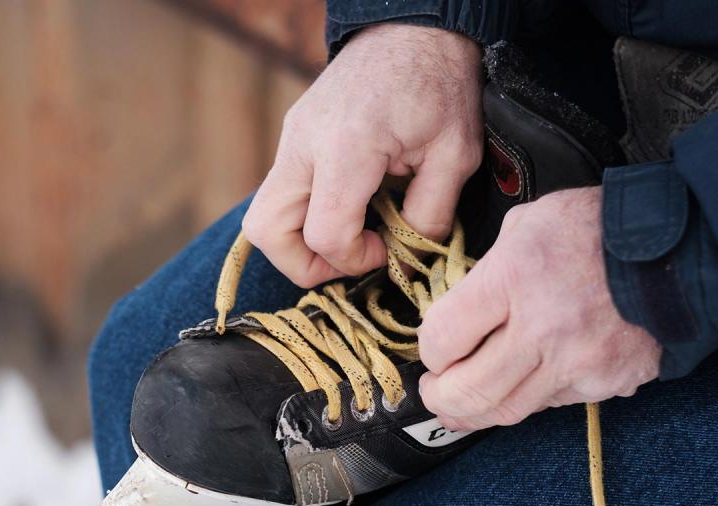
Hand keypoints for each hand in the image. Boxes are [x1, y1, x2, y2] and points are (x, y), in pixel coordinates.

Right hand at [242, 24, 482, 288]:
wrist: (413, 28)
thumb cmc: (439, 85)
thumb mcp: (455, 156)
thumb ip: (429, 218)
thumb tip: (404, 265)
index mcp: (347, 149)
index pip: (323, 235)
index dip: (353, 260)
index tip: (385, 249)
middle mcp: (304, 145)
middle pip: (266, 232)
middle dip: (304, 264)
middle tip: (349, 257)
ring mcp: (290, 140)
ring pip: (263, 217)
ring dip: (298, 242)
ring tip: (347, 236)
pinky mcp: (291, 138)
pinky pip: (281, 193)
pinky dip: (305, 214)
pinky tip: (348, 204)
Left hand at [417, 187, 661, 430]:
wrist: (680, 246)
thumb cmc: (597, 228)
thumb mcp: (526, 225)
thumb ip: (485, 272)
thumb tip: (457, 313)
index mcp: (515, 278)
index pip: (443, 339)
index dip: (430, 350)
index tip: (434, 349)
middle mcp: (544, 328)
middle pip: (469, 391)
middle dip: (440, 398)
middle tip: (434, 391)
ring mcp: (578, 363)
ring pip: (507, 411)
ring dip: (475, 413)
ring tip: (462, 403)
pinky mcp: (606, 383)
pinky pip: (551, 404)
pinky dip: (529, 398)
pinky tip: (523, 382)